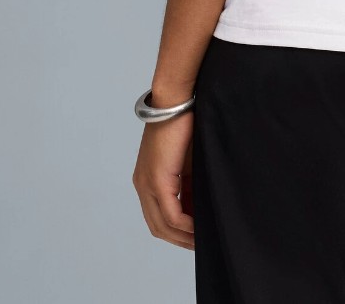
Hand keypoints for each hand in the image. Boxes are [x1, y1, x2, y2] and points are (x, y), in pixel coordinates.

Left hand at [132, 113, 195, 249]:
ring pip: (163, 225)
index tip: (196, 235)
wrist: (177, 100)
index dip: (177, 231)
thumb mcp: (188, 161)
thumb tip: (199, 206)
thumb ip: (190, 183)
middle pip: (158, 227)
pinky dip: (185, 226)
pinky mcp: (157, 180)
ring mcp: (147, 184)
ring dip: (183, 237)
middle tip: (201, 244)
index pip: (158, 216)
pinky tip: (199, 228)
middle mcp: (142, 185)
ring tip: (203, 240)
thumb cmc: (185, 124)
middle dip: (180, 240)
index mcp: (147, 179)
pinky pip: (171, 214)